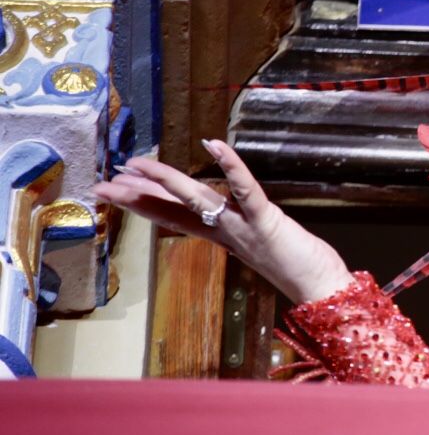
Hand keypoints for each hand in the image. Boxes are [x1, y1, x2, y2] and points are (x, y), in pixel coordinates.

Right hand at [94, 139, 356, 303]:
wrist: (320, 290)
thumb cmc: (297, 265)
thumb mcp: (257, 245)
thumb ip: (238, 229)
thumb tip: (221, 214)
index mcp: (222, 235)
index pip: (173, 216)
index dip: (143, 202)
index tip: (115, 190)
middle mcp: (226, 230)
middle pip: (174, 208)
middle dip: (136, 195)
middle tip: (101, 184)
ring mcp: (243, 226)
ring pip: (198, 198)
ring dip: (167, 180)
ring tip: (136, 163)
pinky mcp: (266, 220)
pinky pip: (245, 189)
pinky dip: (231, 166)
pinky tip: (214, 144)